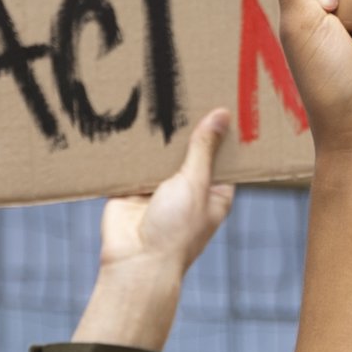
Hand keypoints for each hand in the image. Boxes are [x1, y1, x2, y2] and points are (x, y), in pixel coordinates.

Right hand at [100, 110, 235, 276]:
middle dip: (186, 128)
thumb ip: (203, 149)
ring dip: (157, 137)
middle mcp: (186, 190)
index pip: (221, 156)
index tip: (223, 98)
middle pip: (188, 151)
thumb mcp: (195, 183)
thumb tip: (221, 115)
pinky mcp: (128, 191)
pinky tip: (132, 122)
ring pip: (158, 156)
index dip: (222, 131)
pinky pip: (130, 165)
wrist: (134, 262)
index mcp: (213, 192)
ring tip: (159, 97)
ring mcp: (156, 190)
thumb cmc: (175, 232)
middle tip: (188, 89)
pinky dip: (129, 149)